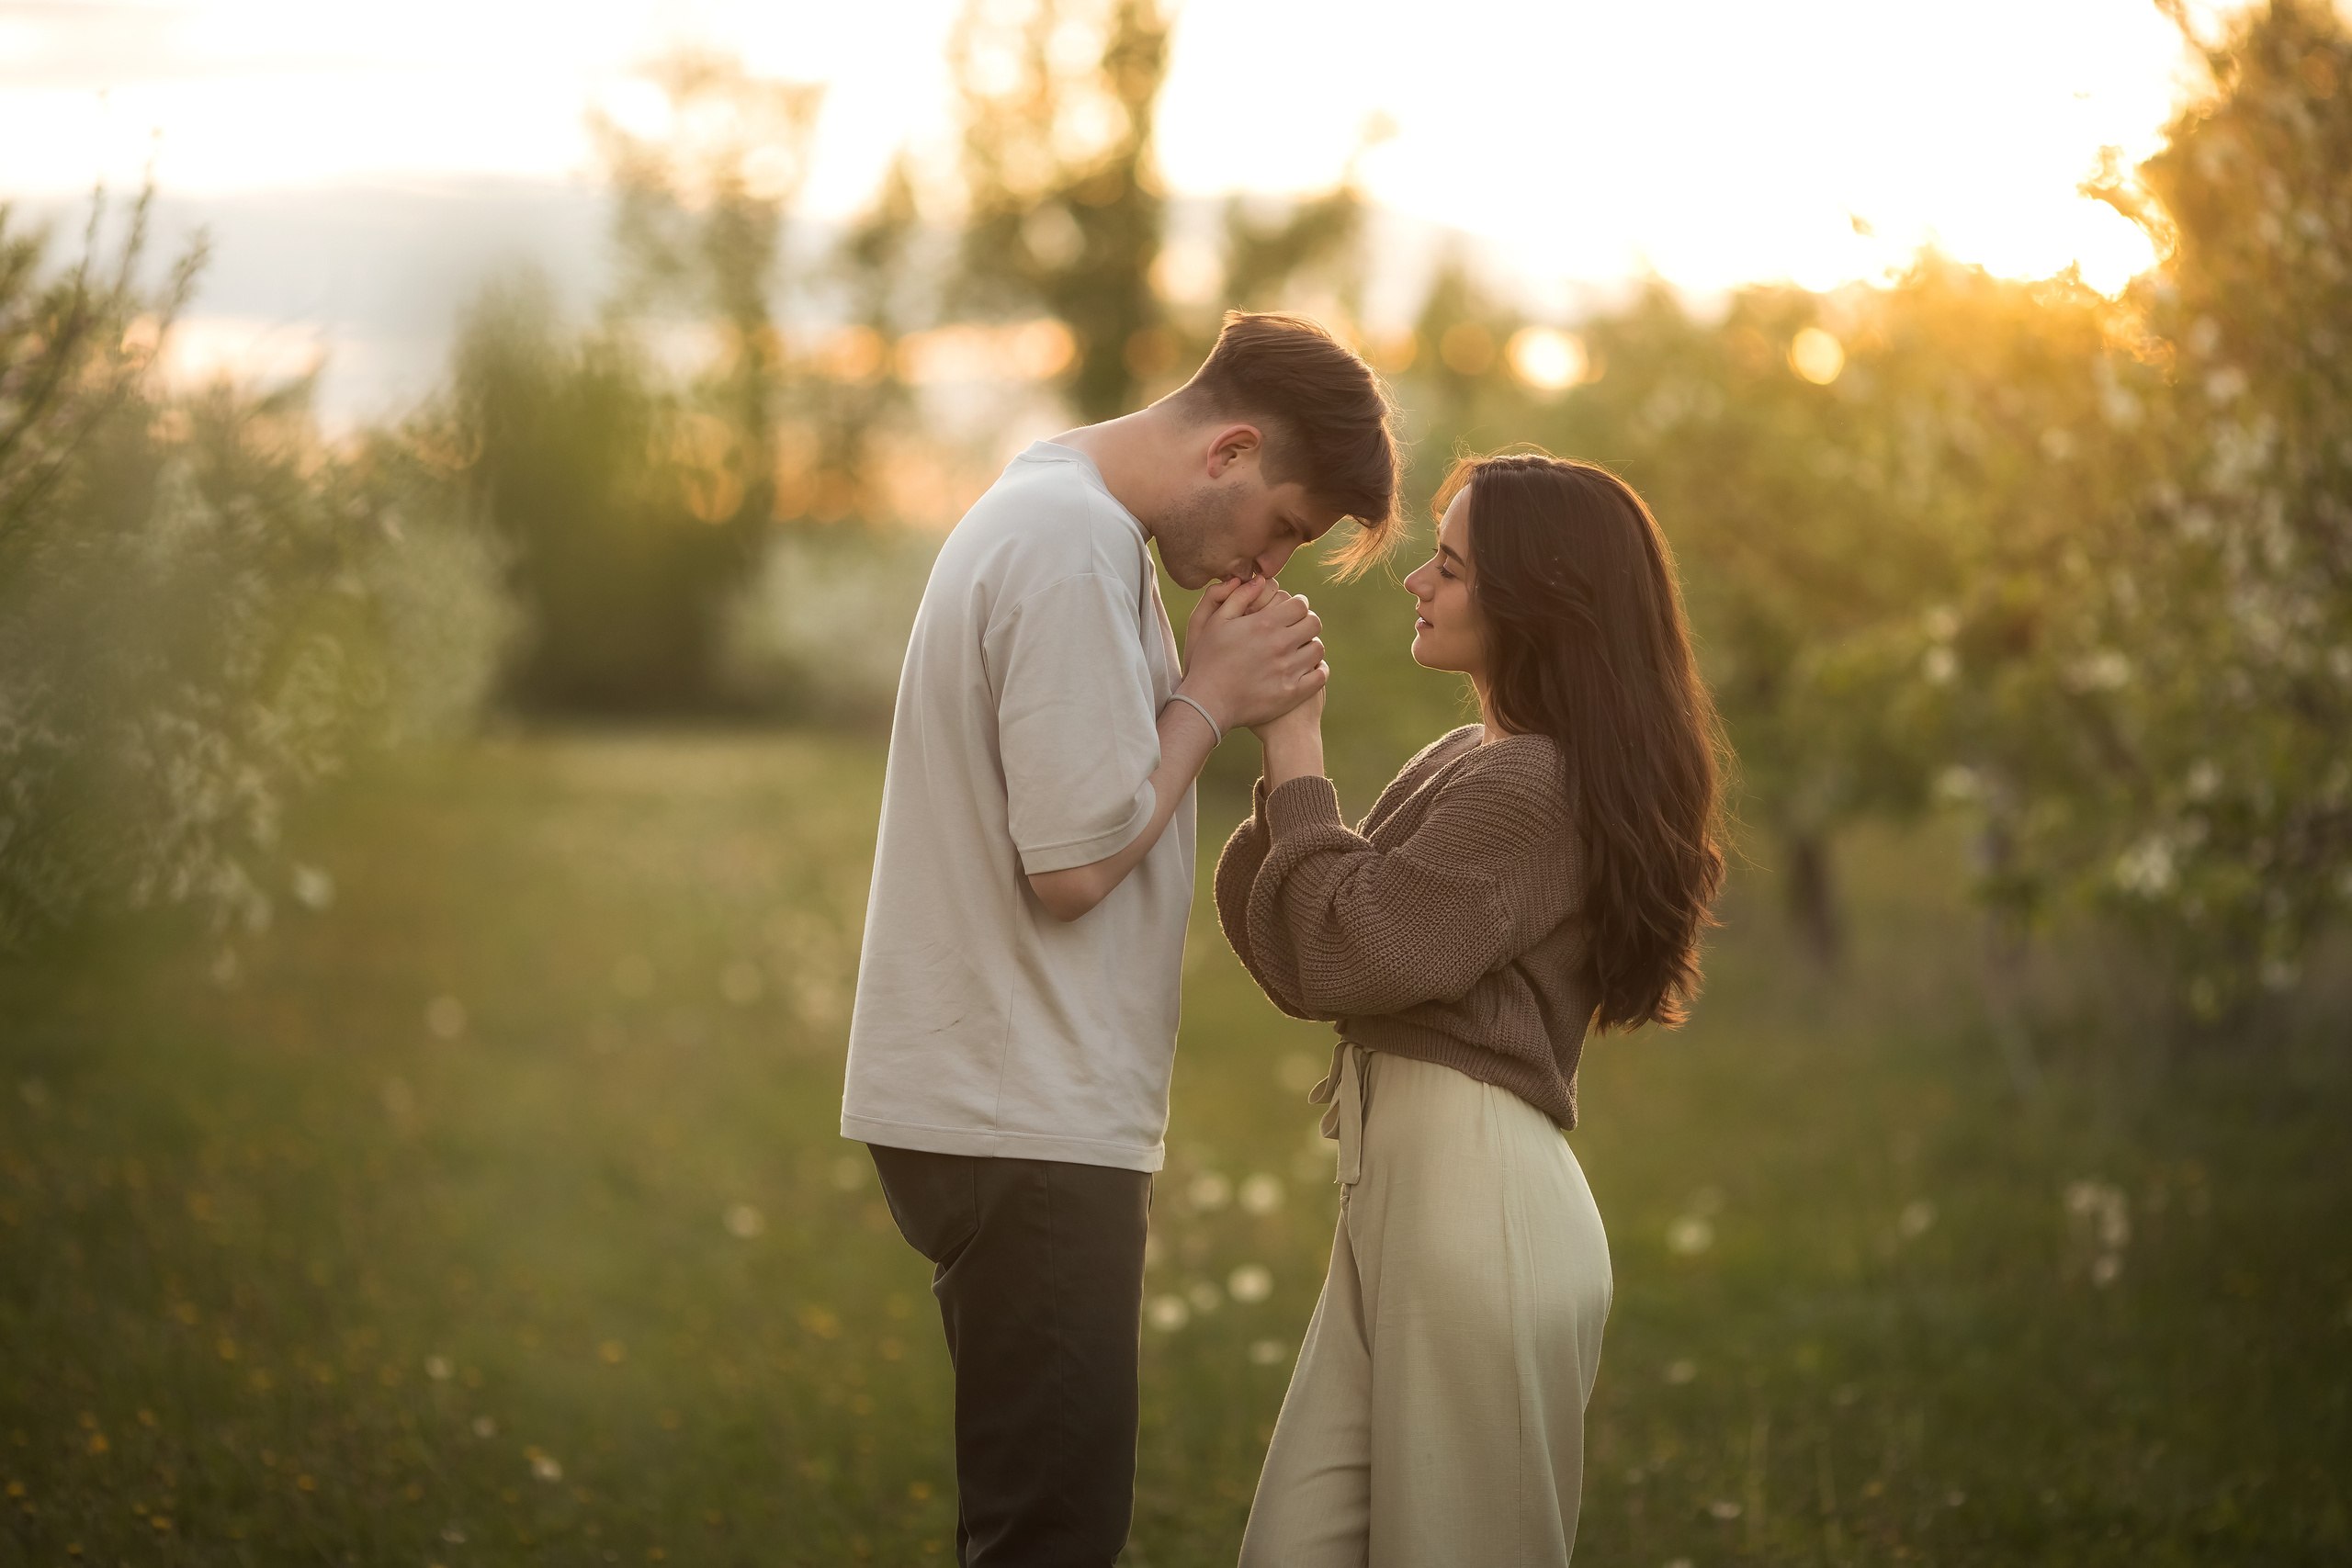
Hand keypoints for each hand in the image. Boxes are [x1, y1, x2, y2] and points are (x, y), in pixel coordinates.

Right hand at [1178, 576, 1325, 731]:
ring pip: (1318, 649)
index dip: (1298, 604)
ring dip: (1311, 645)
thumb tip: (1259, 580)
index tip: (1292, 610)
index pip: (1300, 604)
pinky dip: (1318, 669)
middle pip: (1314, 623)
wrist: (1208, 702)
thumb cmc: (1209, 660)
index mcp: (1264, 624)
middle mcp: (1280, 645)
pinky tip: (1308, 669)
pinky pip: (1320, 675)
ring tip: (1300, 649)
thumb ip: (1238, 597)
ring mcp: (1289, 670)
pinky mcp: (1293, 693)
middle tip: (1297, 628)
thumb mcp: (1216, 622)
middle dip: (1307, 622)